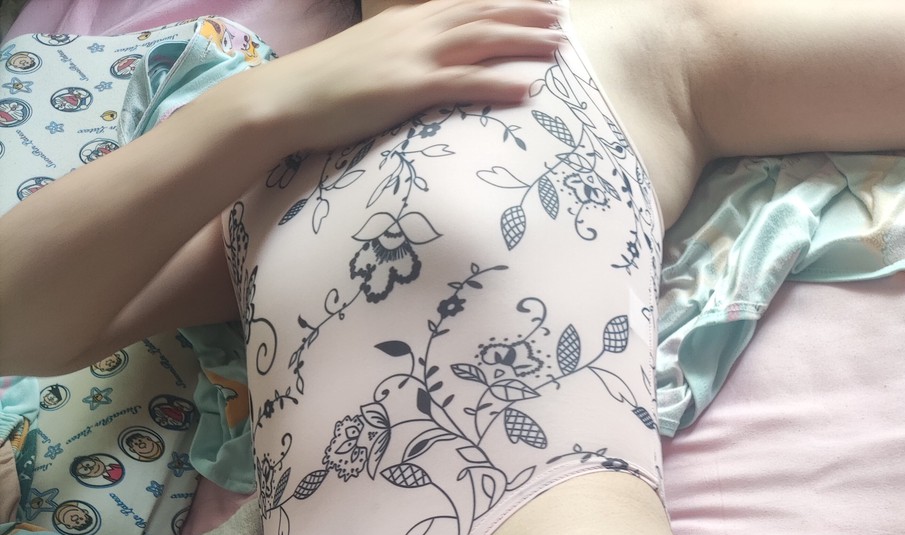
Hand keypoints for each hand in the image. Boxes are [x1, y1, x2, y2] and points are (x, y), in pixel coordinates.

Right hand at [257, 0, 564, 152]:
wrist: (286, 99)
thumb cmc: (322, 89)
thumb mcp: (367, 61)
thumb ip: (398, 59)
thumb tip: (417, 72)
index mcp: (406, 22)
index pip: (465, 6)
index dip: (503, 5)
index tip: (535, 7)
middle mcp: (415, 30)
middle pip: (483, 15)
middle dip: (526, 15)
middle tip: (562, 23)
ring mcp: (412, 57)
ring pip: (481, 41)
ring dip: (524, 42)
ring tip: (558, 48)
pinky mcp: (407, 88)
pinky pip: (463, 83)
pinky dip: (498, 84)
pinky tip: (528, 88)